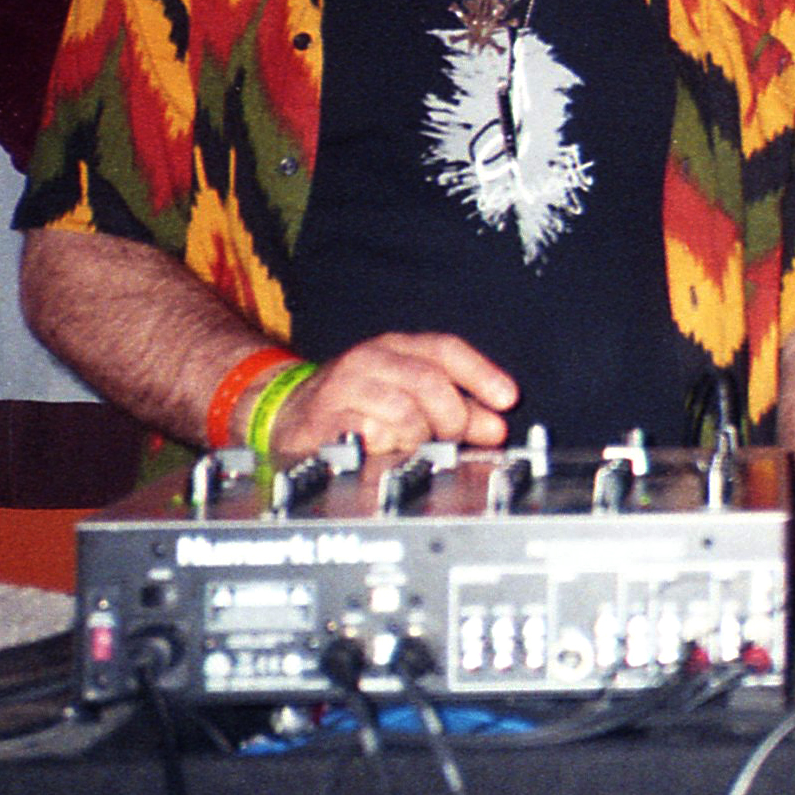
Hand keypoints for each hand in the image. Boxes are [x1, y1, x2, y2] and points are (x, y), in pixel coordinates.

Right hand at [266, 332, 516, 457]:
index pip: (447, 349)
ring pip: (403, 407)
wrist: (287, 415)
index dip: (482, 374)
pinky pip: (369, 431)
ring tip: (414, 444)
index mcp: (397, 347)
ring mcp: (346, 386)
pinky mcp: (325, 417)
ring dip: (419, 434)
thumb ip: (457, 412)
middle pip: (430, 380)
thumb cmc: (356, 403)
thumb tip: (496, 428)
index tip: (508, 400)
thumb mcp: (411, 399)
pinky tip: (385, 448)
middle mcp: (371, 358)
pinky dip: (387, 444)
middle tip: (453, 437)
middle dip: (452, 415)